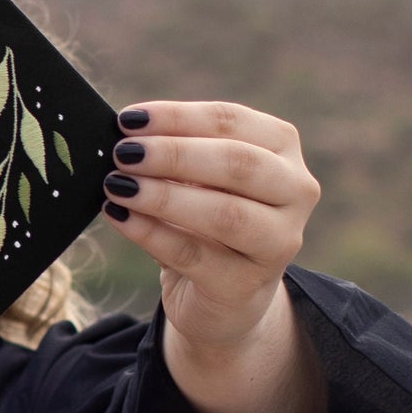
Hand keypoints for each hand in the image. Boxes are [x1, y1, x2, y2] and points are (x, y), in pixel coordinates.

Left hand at [99, 101, 320, 352]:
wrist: (225, 295)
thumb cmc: (204, 218)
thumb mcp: (195, 178)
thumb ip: (171, 152)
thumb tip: (123, 134)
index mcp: (281, 148)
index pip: (233, 122)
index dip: (178, 118)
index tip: (128, 120)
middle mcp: (295, 191)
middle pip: (239, 163)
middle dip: (174, 155)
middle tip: (123, 154)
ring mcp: (279, 242)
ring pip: (225, 214)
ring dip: (163, 196)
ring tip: (117, 185)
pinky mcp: (245, 285)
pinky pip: (193, 255)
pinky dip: (150, 233)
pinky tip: (119, 216)